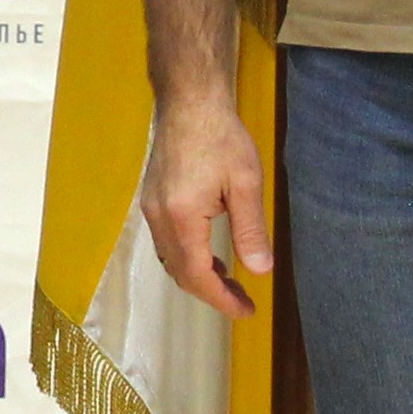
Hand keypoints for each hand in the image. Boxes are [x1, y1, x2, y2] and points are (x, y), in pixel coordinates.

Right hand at [139, 83, 271, 314]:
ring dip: (198, 276)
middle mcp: (159, 218)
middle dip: (211, 293)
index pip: (198, 275)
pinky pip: (166, 242)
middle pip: (180, 272)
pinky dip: (188, 258)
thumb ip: (251, 230)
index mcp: (182, 218)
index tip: (247, 311)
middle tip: (243, 302)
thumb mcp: (245, 183)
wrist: (189, 102)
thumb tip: (261, 271)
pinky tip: (209, 254)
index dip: (221, 299)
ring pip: (170, 259)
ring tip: (229, 282)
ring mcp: (151, 209)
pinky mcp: (152, 199)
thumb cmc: (221, 137)